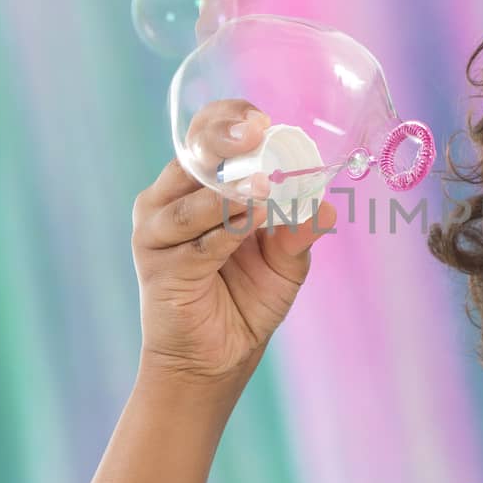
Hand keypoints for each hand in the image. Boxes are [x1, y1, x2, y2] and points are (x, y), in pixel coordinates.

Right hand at [131, 99, 338, 395]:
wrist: (214, 362)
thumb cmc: (244, 301)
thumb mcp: (284, 263)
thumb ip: (298, 231)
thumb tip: (323, 205)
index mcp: (196, 187)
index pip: (204, 137)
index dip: (229, 120)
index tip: (263, 120)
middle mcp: (168, 201)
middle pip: (192, 156)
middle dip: (223, 140)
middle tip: (257, 133)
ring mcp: (158, 234)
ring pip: (190, 201)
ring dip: (228, 194)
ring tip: (260, 190)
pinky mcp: (160, 268)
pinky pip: (196, 244)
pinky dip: (225, 232)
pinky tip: (250, 224)